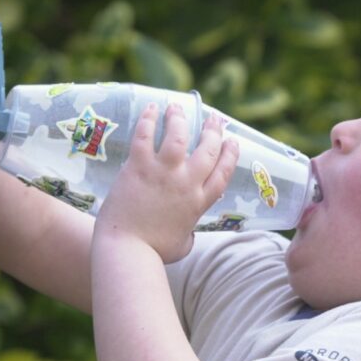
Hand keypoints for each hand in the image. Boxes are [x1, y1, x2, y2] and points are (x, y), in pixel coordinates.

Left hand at [95, 103, 239, 261]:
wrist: (128, 250)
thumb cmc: (153, 252)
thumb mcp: (182, 245)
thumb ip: (188, 233)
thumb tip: (187, 233)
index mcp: (199, 203)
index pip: (223, 174)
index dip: (230, 155)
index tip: (232, 142)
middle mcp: (187, 184)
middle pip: (207, 150)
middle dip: (213, 131)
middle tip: (214, 119)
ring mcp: (164, 173)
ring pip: (178, 137)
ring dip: (180, 119)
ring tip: (177, 108)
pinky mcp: (139, 167)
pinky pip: (146, 137)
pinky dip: (149, 120)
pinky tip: (152, 109)